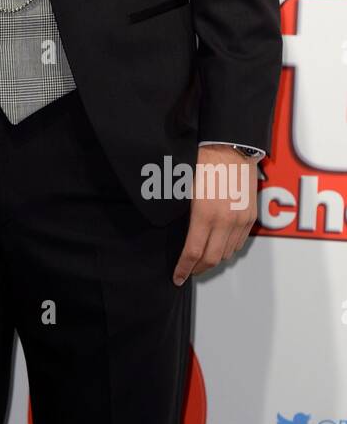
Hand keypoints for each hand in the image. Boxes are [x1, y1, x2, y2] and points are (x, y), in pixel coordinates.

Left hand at [172, 145, 258, 284]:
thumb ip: (181, 210)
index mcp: (205, 213)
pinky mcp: (250, 216)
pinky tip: (217, 246)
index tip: (177, 277)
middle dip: (197, 269)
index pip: (192, 253)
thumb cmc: (204, 159)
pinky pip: (239, 242)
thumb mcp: (184, 185)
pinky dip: (227, 249)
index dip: (183, 268)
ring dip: (213, 260)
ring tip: (200, 260)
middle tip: (187, 272)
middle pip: (212, 258)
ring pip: (227, 253)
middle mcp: (226, 220)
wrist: (233, 146)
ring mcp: (241, 219)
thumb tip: (173, 229)